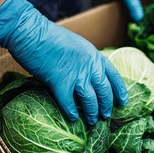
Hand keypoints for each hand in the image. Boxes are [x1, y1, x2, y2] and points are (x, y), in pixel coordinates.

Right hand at [0, 0, 128, 124]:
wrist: (30, 31)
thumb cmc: (49, 36)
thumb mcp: (76, 44)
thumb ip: (84, 60)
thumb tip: (86, 74)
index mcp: (94, 55)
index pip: (113, 75)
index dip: (120, 90)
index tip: (123, 101)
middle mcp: (89, 65)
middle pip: (104, 91)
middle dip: (107, 105)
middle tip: (106, 115)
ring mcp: (76, 74)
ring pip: (90, 100)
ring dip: (92, 113)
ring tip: (92, 121)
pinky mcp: (59, 82)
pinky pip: (68, 103)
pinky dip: (71, 113)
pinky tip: (72, 119)